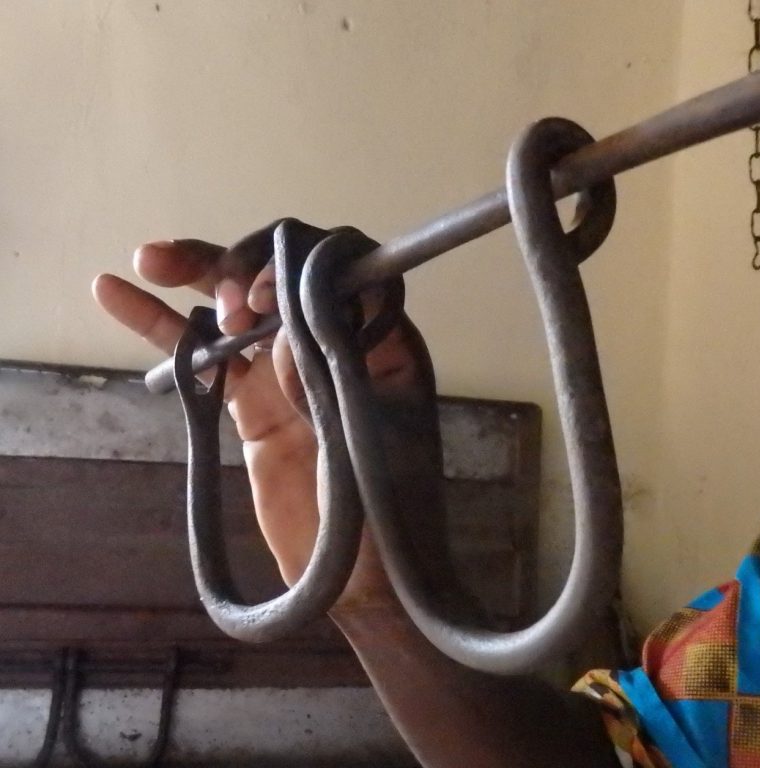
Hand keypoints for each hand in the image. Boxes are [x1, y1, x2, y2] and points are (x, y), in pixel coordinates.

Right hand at [92, 225, 439, 608]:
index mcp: (384, 342)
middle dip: (245, 268)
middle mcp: (337, 344)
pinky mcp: (254, 403)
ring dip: (198, 274)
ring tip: (150, 260)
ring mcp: (292, 371)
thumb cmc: (390, 511)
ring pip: (241, 306)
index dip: (301, 268)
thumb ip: (330, 372)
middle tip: (226, 303)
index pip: (344, 269)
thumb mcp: (373, 433)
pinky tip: (119, 294)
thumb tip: (283, 320)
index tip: (265, 299)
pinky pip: (208, 354)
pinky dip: (164, 325)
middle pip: (284, 274)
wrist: (362, 581)